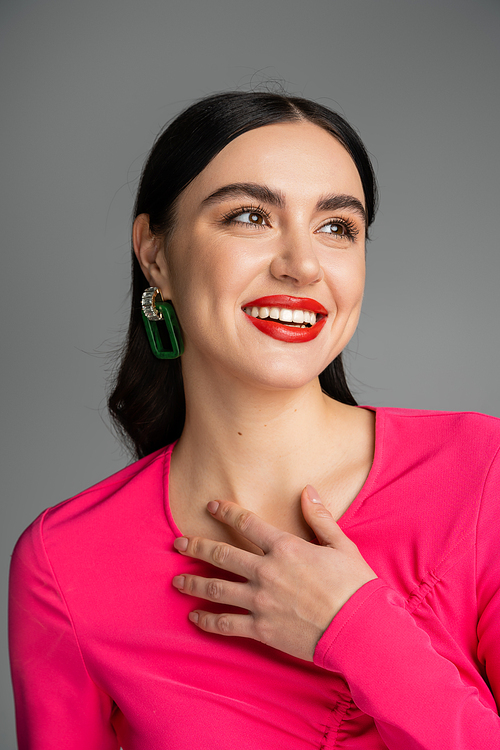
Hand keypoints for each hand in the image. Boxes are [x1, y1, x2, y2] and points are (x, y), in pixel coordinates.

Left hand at [172, 485, 376, 661]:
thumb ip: (320, 518)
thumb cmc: (354, 586)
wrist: (359, 629)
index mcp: (285, 547)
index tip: (210, 506)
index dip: (226, 512)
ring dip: (193, 583)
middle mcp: (266, 571)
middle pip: (221, 555)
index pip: (247, 523)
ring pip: (216, 589)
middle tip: (178, 544)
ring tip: (176, 581)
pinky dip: (207, 621)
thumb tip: (307, 490)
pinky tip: (195, 618)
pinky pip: (226, 624)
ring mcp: (260, 601)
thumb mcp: (341, 545)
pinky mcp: (261, 629)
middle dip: (196, 547)